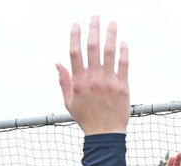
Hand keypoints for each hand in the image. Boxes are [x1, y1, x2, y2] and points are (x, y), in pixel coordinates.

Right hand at [56, 18, 129, 135]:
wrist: (105, 134)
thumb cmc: (87, 118)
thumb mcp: (69, 102)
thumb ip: (63, 81)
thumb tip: (57, 63)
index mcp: (79, 81)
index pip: (75, 52)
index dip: (75, 35)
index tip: (77, 24)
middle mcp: (93, 79)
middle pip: (92, 47)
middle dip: (93, 29)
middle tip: (96, 17)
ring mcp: (108, 82)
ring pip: (109, 52)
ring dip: (111, 35)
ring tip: (112, 23)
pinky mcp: (122, 87)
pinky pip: (124, 65)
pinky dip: (123, 52)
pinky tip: (123, 43)